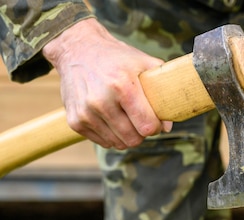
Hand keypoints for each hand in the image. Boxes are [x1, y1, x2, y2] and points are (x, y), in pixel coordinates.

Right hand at [42, 18, 171, 148]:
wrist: (77, 49)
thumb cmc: (117, 58)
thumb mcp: (144, 63)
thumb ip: (163, 92)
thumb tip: (167, 126)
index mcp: (122, 86)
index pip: (147, 126)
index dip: (156, 127)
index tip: (156, 121)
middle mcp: (101, 101)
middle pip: (133, 139)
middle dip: (142, 133)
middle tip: (140, 119)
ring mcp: (85, 113)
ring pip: (118, 144)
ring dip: (126, 135)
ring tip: (126, 117)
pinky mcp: (75, 121)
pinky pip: (103, 142)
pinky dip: (111, 135)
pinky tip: (110, 117)